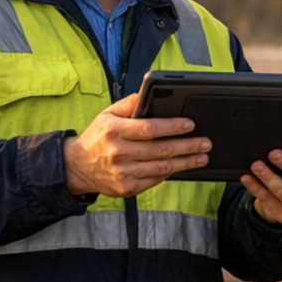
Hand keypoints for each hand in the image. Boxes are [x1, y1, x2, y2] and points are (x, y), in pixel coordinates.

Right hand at [63, 94, 211, 196]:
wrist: (76, 167)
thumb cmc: (98, 137)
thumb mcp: (108, 114)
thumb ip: (130, 103)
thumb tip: (149, 93)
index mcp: (115, 131)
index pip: (150, 129)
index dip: (173, 127)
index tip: (190, 125)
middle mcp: (119, 152)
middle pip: (160, 150)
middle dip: (187, 146)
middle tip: (205, 143)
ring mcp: (123, 173)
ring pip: (162, 168)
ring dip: (185, 162)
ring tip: (202, 157)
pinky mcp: (127, 188)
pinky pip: (155, 179)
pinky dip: (171, 173)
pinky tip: (183, 166)